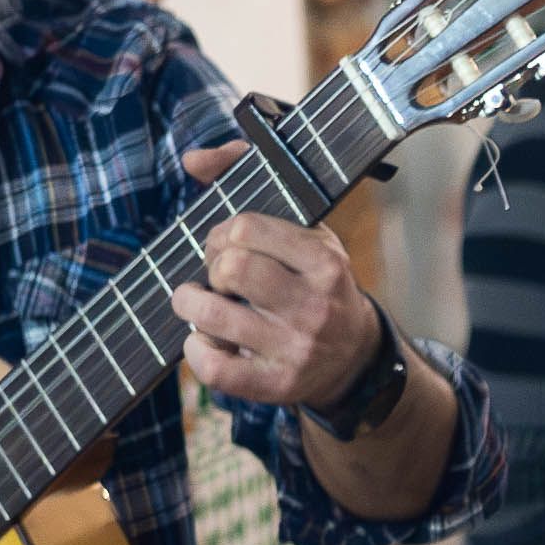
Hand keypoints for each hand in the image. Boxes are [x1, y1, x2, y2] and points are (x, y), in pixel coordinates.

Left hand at [171, 181, 386, 413]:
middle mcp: (315, 307)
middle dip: (209, 267)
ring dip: (191, 304)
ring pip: (211, 316)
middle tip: (216, 276)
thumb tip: (191, 158)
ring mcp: (296, 350)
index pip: (246, 228)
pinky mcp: (277, 386)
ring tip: (198, 303)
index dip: (223, 233)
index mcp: (325, 263)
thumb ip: (249, 178)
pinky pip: (214, 368)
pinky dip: (195, 350)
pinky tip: (205, 339)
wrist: (353, 358)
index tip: (229, 246)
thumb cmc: (316, 283)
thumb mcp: (306, 231)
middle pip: (229, 268)